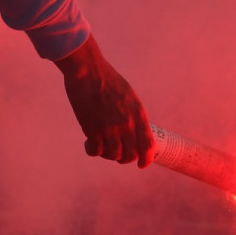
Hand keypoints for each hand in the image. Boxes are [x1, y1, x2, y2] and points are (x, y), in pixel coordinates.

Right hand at [54, 35, 153, 167]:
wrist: (88, 70)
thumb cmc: (107, 79)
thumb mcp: (129, 96)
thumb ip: (132, 114)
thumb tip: (133, 131)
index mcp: (138, 114)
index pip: (148, 145)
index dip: (146, 159)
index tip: (141, 164)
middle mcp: (127, 124)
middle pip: (130, 155)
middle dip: (124, 158)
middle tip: (116, 153)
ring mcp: (110, 128)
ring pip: (114, 155)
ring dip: (107, 154)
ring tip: (101, 146)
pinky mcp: (93, 130)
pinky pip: (97, 151)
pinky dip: (93, 150)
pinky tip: (89, 144)